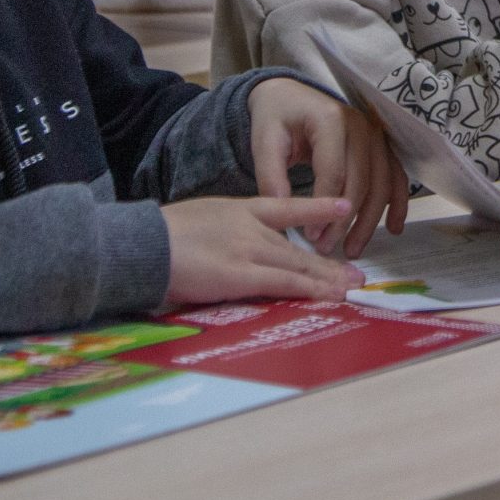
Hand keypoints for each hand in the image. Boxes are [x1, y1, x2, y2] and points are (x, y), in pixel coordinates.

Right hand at [160, 196, 365, 307]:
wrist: (143, 244)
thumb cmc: (159, 237)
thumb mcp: (197, 221)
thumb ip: (220, 233)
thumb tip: (229, 250)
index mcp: (237, 209)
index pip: (284, 208)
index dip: (316, 206)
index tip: (342, 205)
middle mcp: (249, 227)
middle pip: (296, 248)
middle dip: (327, 263)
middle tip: (355, 273)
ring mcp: (248, 250)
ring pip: (297, 265)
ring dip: (327, 279)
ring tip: (352, 287)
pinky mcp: (241, 275)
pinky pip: (284, 283)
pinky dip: (311, 289)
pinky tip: (330, 295)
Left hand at [247, 78, 408, 256]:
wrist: (290, 96)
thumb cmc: (276, 118)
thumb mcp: (264, 141)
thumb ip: (271, 176)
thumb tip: (284, 215)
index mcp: (330, 119)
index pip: (334, 171)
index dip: (323, 207)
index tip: (310, 236)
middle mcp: (361, 125)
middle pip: (362, 181)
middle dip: (346, 221)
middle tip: (328, 249)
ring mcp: (376, 134)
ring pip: (382, 184)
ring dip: (371, 220)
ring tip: (353, 249)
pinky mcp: (381, 145)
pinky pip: (396, 176)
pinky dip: (397, 203)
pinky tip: (394, 228)